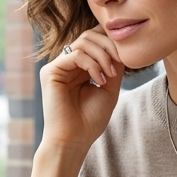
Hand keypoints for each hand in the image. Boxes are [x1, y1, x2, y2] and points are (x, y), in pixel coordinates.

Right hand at [38, 27, 123, 154]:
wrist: (74, 140)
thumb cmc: (90, 120)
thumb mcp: (109, 88)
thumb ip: (113, 65)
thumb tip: (120, 44)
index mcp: (80, 66)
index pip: (95, 39)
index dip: (111, 42)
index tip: (126, 59)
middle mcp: (67, 63)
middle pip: (89, 35)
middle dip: (109, 46)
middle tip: (119, 64)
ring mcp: (58, 66)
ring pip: (83, 42)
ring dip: (103, 56)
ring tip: (110, 76)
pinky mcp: (50, 72)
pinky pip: (75, 55)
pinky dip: (92, 65)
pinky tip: (100, 80)